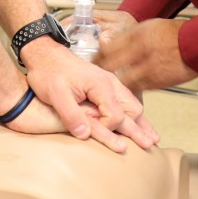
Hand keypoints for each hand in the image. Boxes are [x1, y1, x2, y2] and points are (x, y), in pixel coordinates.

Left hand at [19, 39, 158, 151]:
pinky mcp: (105, 85)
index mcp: (100, 85)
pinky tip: (138, 121)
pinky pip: (124, 100)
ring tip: (152, 138)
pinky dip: (133, 113)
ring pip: (133, 104)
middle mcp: (110, 83)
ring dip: (140, 121)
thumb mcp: (56, 95)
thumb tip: (85, 135)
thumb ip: (71, 115)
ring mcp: (110, 83)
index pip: (116, 115)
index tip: (92, 131)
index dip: (107, 129)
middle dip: (138, 128)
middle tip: (149, 144)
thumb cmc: (49, 72)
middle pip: (133, 108)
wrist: (45, 54)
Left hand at [95, 15, 197, 92]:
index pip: (109, 48)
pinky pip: (138, 88)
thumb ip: (130, 36)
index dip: (98, 55)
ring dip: (114, 83)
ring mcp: (149, 70)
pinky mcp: (157, 83)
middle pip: (112, 66)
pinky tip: (126, 88)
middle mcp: (141, 53)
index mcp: (138, 36)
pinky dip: (130, 88)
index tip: (93, 58)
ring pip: (124, 81)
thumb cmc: (174, 34)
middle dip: (101, 71)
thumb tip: (112, 43)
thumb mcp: (148, 27)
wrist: (197, 45)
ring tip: (107, 84)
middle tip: (95, 74)